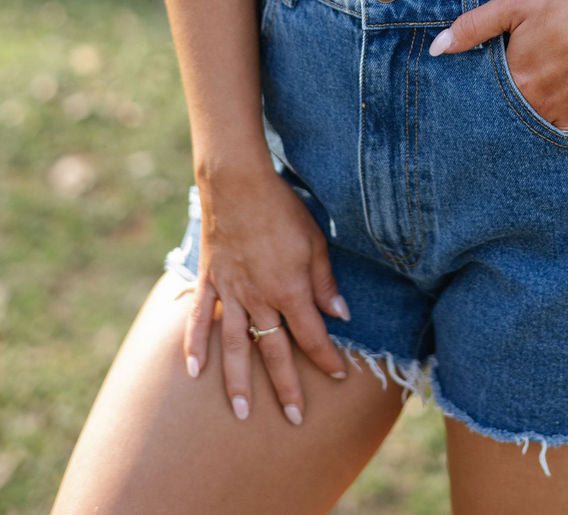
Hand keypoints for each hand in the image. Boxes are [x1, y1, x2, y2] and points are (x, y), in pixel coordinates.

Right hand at [184, 163, 351, 424]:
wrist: (238, 183)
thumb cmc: (282, 209)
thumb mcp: (315, 241)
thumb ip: (325, 282)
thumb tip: (340, 314)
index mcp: (290, 289)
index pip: (312, 335)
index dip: (327, 357)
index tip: (339, 375)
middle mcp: (259, 298)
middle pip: (275, 351)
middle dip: (286, 387)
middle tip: (294, 419)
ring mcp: (231, 292)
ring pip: (236, 346)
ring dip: (238, 381)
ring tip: (242, 413)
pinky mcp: (210, 280)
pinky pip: (199, 319)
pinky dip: (194, 345)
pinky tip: (193, 372)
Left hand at [428, 0, 567, 132]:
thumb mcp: (518, 4)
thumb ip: (474, 26)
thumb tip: (438, 48)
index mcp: (519, 81)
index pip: (488, 103)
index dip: (482, 100)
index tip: (477, 97)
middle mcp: (542, 105)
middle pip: (515, 122)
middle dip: (506, 119)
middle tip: (500, 112)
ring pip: (544, 133)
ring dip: (535, 129)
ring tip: (529, 116)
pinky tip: (564, 128)